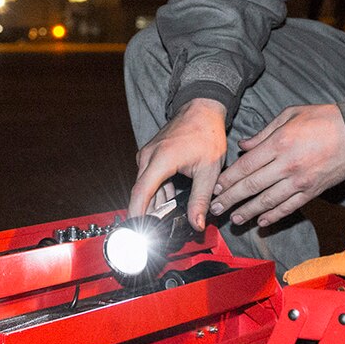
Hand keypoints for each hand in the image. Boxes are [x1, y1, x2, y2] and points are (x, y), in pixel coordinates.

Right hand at [127, 97, 228, 231]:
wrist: (203, 109)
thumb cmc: (207, 134)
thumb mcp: (209, 171)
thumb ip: (201, 199)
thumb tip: (196, 224)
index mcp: (161, 159)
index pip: (142, 192)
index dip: (136, 213)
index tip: (135, 231)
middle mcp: (148, 156)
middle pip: (141, 193)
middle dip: (146, 214)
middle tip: (154, 234)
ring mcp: (147, 155)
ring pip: (145, 187)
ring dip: (153, 204)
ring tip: (164, 221)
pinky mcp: (150, 155)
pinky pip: (149, 179)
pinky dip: (156, 192)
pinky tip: (167, 203)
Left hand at [212, 104, 344, 229]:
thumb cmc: (324, 119)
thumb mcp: (291, 115)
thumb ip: (264, 132)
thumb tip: (244, 146)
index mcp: (279, 143)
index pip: (246, 166)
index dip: (228, 179)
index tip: (216, 187)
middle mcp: (287, 165)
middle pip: (252, 186)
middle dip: (231, 199)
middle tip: (216, 208)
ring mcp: (300, 181)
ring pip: (268, 201)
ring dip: (248, 211)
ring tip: (235, 218)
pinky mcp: (312, 191)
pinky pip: (289, 207)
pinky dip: (274, 216)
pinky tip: (261, 221)